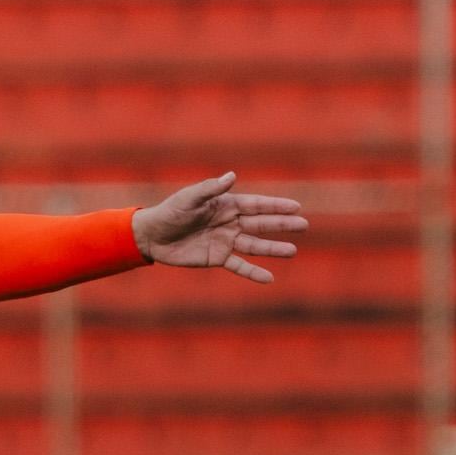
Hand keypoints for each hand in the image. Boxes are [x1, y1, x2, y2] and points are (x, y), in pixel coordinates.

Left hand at [131, 173, 306, 283]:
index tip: (296, 207)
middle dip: (282, 224)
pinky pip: (238, 266)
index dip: (276, 206)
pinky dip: (253, 272)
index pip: (256, 205)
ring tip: (293, 251)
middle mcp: (230, 223)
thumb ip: (211, 189)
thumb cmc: (170, 211)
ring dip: (273, 249)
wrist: (151, 235)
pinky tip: (269, 278)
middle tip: (304, 225)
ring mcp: (225, 241)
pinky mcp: (217, 258)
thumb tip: (232, 176)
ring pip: (254, 245)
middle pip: (261, 224)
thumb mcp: (189, 198)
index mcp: (226, 205)